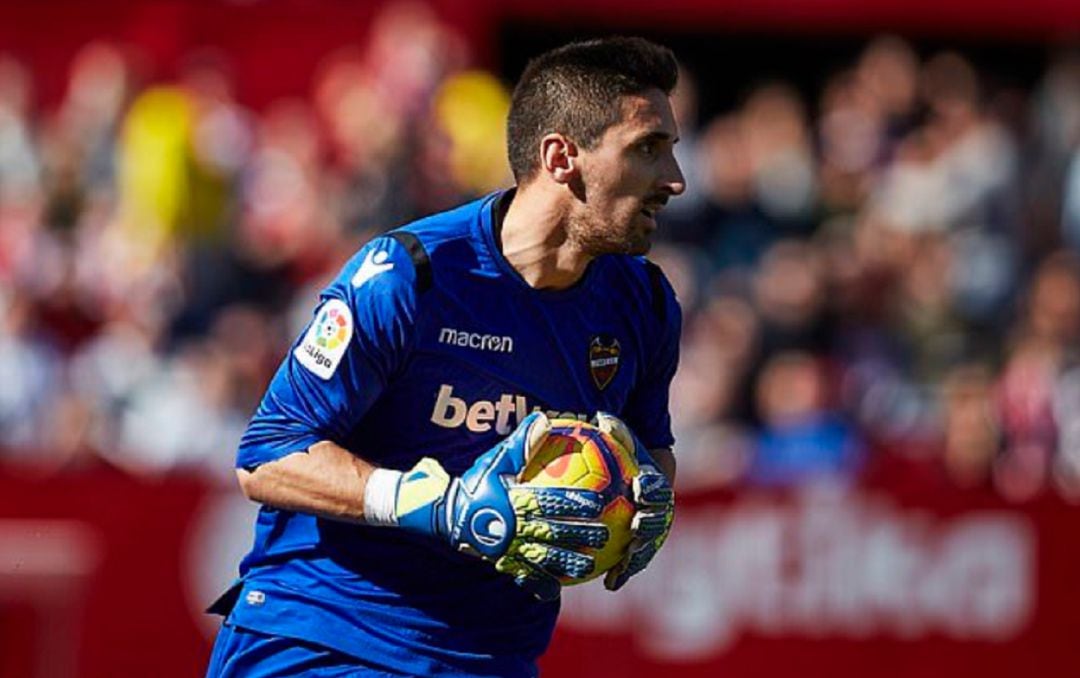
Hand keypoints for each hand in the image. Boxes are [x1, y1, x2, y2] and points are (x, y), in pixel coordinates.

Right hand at [393, 412, 609, 599]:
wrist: (445, 513)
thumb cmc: (477, 484)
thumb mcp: (496, 460)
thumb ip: (522, 443)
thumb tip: (543, 418)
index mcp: (516, 500)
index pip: (551, 500)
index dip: (574, 501)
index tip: (598, 502)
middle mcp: (515, 525)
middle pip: (553, 531)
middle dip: (579, 534)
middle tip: (604, 536)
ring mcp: (508, 547)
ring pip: (543, 556)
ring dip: (566, 561)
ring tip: (589, 565)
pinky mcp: (501, 561)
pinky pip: (522, 575)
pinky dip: (538, 584)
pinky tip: (556, 591)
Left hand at [595, 412, 674, 590]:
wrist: (626, 480)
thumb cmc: (618, 456)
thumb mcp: (616, 441)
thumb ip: (613, 432)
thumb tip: (601, 417)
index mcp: (654, 483)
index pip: (656, 485)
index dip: (651, 487)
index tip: (639, 487)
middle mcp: (658, 510)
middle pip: (658, 520)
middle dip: (650, 525)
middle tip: (636, 527)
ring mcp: (651, 532)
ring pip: (649, 546)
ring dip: (639, 555)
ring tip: (626, 564)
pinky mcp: (640, 549)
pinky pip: (633, 563)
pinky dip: (624, 573)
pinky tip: (609, 584)